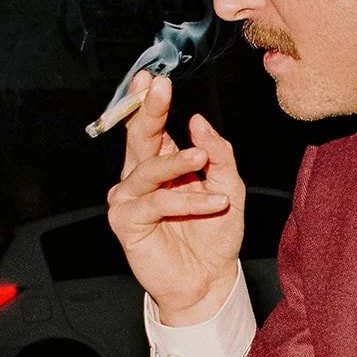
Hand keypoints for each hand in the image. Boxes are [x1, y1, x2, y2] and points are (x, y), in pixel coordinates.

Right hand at [108, 72, 245, 325]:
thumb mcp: (229, 187)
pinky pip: (155, 203)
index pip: (152, 125)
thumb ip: (218, 154)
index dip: (149, 101)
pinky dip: (186, 201)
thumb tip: (197, 122)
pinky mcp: (126, 222)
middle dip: (148, 110)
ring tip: (201, 160)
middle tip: (159, 88)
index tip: (154, 77)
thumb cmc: (215, 234)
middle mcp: (141, 176)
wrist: (210, 279)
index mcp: (162, 162)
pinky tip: (212, 202)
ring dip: (178, 163)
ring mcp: (130, 198)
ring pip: (148, 169)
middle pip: (139, 137)